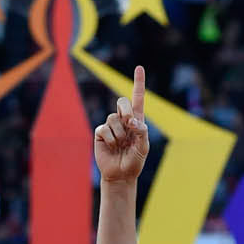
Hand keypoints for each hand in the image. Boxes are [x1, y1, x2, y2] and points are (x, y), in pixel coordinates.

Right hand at [94, 65, 149, 185]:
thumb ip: (142, 132)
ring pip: (113, 118)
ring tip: (120, 145)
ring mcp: (111, 126)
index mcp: (136, 121)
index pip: (137, 99)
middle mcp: (123, 120)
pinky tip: (111, 147)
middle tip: (129, 123)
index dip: (138, 83)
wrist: (121, 175)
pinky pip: (104, 129)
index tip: (139, 68)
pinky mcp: (100, 133)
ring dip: (119, 134)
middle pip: (122, 102)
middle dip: (125, 109)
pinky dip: (110, 139)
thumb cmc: (134, 161)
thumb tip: (132, 122)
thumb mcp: (143, 148)